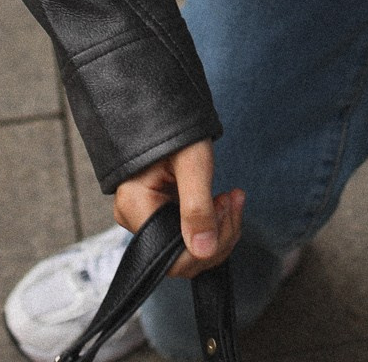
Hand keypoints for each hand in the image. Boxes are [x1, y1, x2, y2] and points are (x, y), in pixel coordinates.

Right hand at [115, 140, 243, 276]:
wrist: (166, 109)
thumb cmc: (175, 127)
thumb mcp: (193, 164)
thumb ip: (197, 208)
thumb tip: (203, 252)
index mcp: (134, 206)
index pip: (172, 257)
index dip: (206, 247)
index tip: (225, 209)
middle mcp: (135, 219)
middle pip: (183, 257)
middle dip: (218, 234)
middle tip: (233, 200)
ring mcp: (147, 219)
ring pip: (191, 250)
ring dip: (220, 228)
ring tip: (232, 197)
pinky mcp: (161, 217)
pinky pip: (190, 236)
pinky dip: (214, 223)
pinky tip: (224, 202)